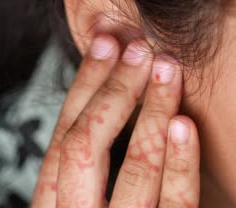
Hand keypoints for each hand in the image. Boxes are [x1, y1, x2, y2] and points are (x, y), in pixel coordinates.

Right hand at [31, 34, 199, 206]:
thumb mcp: (79, 197)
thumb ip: (87, 165)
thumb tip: (105, 89)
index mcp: (51, 204)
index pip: (62, 137)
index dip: (84, 85)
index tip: (105, 44)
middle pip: (85, 146)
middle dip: (113, 90)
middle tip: (138, 48)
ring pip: (136, 170)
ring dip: (152, 110)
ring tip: (167, 69)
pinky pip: (176, 203)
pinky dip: (181, 160)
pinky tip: (184, 122)